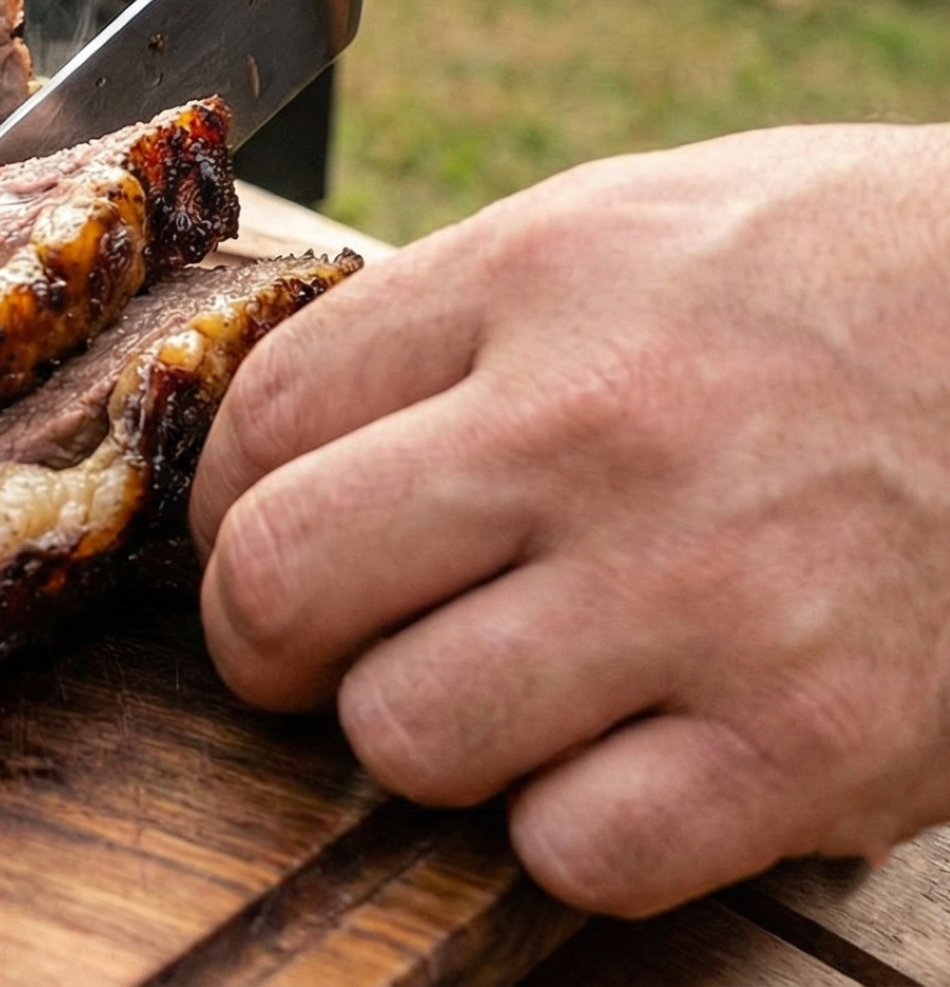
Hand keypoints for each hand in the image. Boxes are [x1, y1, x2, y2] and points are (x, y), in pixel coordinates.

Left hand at [190, 126, 949, 914]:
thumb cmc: (854, 277)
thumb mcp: (632, 226)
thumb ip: (455, 326)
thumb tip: (285, 441)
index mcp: (537, 280)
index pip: (257, 423)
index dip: (224, 510)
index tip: (261, 540)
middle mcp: (597, 429)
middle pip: (281, 586)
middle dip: (267, 643)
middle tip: (322, 649)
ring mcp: (706, 592)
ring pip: (405, 737)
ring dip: (430, 740)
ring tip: (512, 691)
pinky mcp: (815, 742)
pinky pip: (577, 851)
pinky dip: (578, 833)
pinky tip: (634, 761)